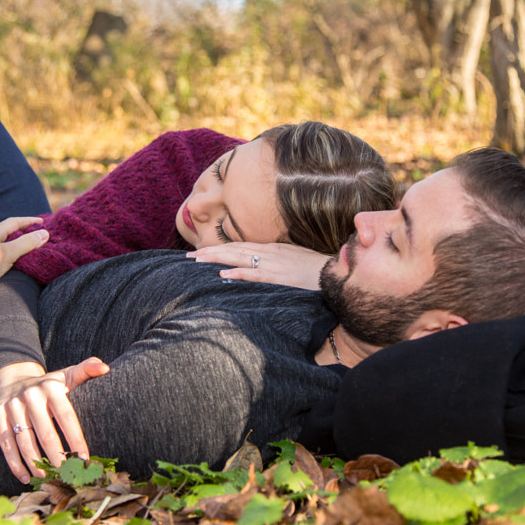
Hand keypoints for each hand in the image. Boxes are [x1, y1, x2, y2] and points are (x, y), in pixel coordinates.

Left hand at [0, 217, 47, 295]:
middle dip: (22, 231)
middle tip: (35, 235)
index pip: (14, 222)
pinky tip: (7, 262)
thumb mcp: (7, 254)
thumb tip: (44, 233)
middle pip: (6, 231)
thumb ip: (25, 243)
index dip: (29, 221)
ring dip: (12, 243)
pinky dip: (5, 253)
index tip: (42, 222)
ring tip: (24, 248)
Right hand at [0, 358, 110, 483]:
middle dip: (58, 457)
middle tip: (67, 475)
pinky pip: (6, 444)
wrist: (14, 378)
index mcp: (51, 387)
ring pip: (25, 442)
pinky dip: (15, 464)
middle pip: (46, 433)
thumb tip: (106, 367)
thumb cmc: (49, 384)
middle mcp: (30, 396)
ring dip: (36, 464)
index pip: (66, 417)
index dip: (76, 439)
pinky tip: (25, 477)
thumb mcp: (67, 374)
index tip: (84, 458)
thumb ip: (87, 369)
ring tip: (48, 479)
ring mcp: (12, 406)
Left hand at [187, 242, 330, 289]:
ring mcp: (272, 264)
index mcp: (272, 249)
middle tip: (189, 256)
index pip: (240, 246)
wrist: (335, 273)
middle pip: (233, 249)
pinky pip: (254, 274)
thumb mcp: (294, 261)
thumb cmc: (317, 270)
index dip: (220, 248)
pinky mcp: (278, 277)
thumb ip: (277, 261)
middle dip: (210, 251)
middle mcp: (269, 252)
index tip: (201, 251)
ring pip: (238, 257)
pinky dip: (237, 273)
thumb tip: (261, 265)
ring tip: (196, 261)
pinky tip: (222, 274)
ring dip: (216, 258)